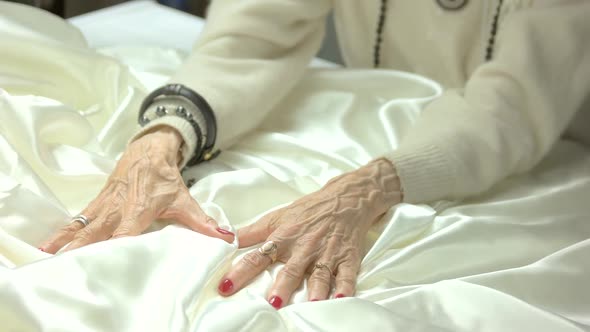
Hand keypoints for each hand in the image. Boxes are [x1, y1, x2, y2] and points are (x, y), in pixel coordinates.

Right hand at [39, 126, 233, 252]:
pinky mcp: (95, 204)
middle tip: (67, 266)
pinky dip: (63, 232)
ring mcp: (103, 205)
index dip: (117, 244)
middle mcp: (117, 208)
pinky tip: (48, 246)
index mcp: (139, 208)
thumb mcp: (184, 200)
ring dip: (65, 241)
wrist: (149, 150)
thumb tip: (226, 238)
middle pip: (96, 231)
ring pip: (81, 225)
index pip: (126, 231)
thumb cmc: (165, 178)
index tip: (108, 261)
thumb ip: (203, 222)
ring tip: (47, 257)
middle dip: (81, 248)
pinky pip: (76, 220)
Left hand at [217, 158, 401, 307]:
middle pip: (292, 269)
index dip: (242, 271)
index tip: (226, 286)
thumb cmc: (308, 211)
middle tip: (273, 303)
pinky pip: (347, 275)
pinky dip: (346, 288)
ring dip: (316, 290)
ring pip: (320, 275)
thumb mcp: (277, 217)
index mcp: (284, 238)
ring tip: (311, 304)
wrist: (346, 199)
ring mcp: (327, 254)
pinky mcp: (347, 258)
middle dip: (283, 285)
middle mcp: (304, 247)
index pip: (259, 256)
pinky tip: (342, 299)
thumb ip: (251, 233)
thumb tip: (224, 238)